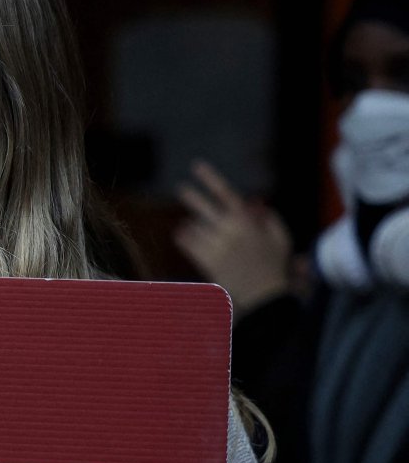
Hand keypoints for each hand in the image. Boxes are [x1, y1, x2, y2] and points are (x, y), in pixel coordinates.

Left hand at [174, 160, 292, 317]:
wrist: (264, 295)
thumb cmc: (275, 266)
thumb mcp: (281, 238)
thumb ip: (269, 218)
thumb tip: (254, 203)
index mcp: (247, 221)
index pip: (225, 193)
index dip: (210, 178)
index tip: (197, 166)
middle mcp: (230, 231)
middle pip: (204, 207)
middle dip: (191, 196)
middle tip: (181, 187)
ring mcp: (216, 246)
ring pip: (196, 226)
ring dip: (195, 225)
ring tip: (198, 228)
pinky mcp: (207, 261)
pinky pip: (189, 244)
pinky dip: (184, 236)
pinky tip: (181, 233)